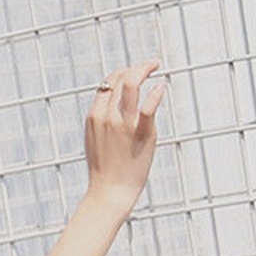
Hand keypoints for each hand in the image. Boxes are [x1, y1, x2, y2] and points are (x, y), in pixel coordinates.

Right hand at [83, 58, 165, 217]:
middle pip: (120, 78)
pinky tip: (161, 87)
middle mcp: (106, 115)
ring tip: (155, 64)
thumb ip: (103, 120)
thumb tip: (113, 107)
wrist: (109, 191)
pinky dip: (156, 92)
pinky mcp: (141, 132)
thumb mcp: (95, 140)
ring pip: (132, 83)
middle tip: (151, 65)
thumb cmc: (105, 169)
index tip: (135, 72)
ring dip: (145, 68)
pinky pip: (149, 106)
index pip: (108, 82)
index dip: (123, 72)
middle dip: (136, 67)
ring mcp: (123, 123)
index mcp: (94, 116)